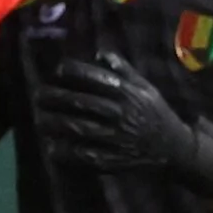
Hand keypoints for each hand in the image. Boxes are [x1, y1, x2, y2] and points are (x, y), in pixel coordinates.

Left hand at [37, 53, 212, 199]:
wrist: (174, 148)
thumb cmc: (155, 113)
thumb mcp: (145, 88)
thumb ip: (123, 70)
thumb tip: (99, 52)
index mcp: (127, 94)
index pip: (96, 79)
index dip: (73, 72)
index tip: (57, 70)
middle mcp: (120, 114)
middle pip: (81, 103)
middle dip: (55, 97)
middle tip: (39, 95)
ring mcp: (116, 138)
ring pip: (79, 128)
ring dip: (55, 123)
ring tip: (40, 120)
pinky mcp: (113, 159)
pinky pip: (85, 155)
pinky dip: (66, 152)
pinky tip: (52, 148)